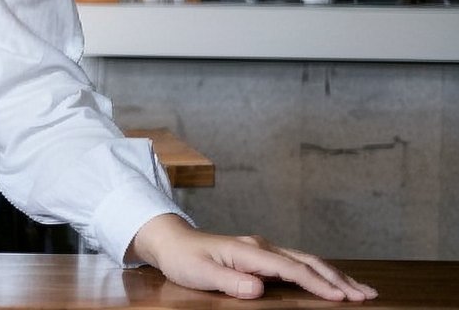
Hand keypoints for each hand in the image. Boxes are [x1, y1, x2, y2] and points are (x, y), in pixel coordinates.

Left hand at [130, 214, 376, 301]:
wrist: (172, 242)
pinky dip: (321, 273)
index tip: (342, 297)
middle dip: (339, 279)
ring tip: (362, 290)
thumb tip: (259, 289)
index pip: (291, 269)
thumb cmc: (184, 259)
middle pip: (309, 262)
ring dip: (336, 275)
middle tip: (368, 295)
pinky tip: (334, 282)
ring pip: (307, 261)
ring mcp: (264, 250)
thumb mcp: (201, 273)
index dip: (317, 283)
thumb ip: (230, 282)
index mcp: (250, 251)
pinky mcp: (263, 257)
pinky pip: (299, 264)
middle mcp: (262, 247)